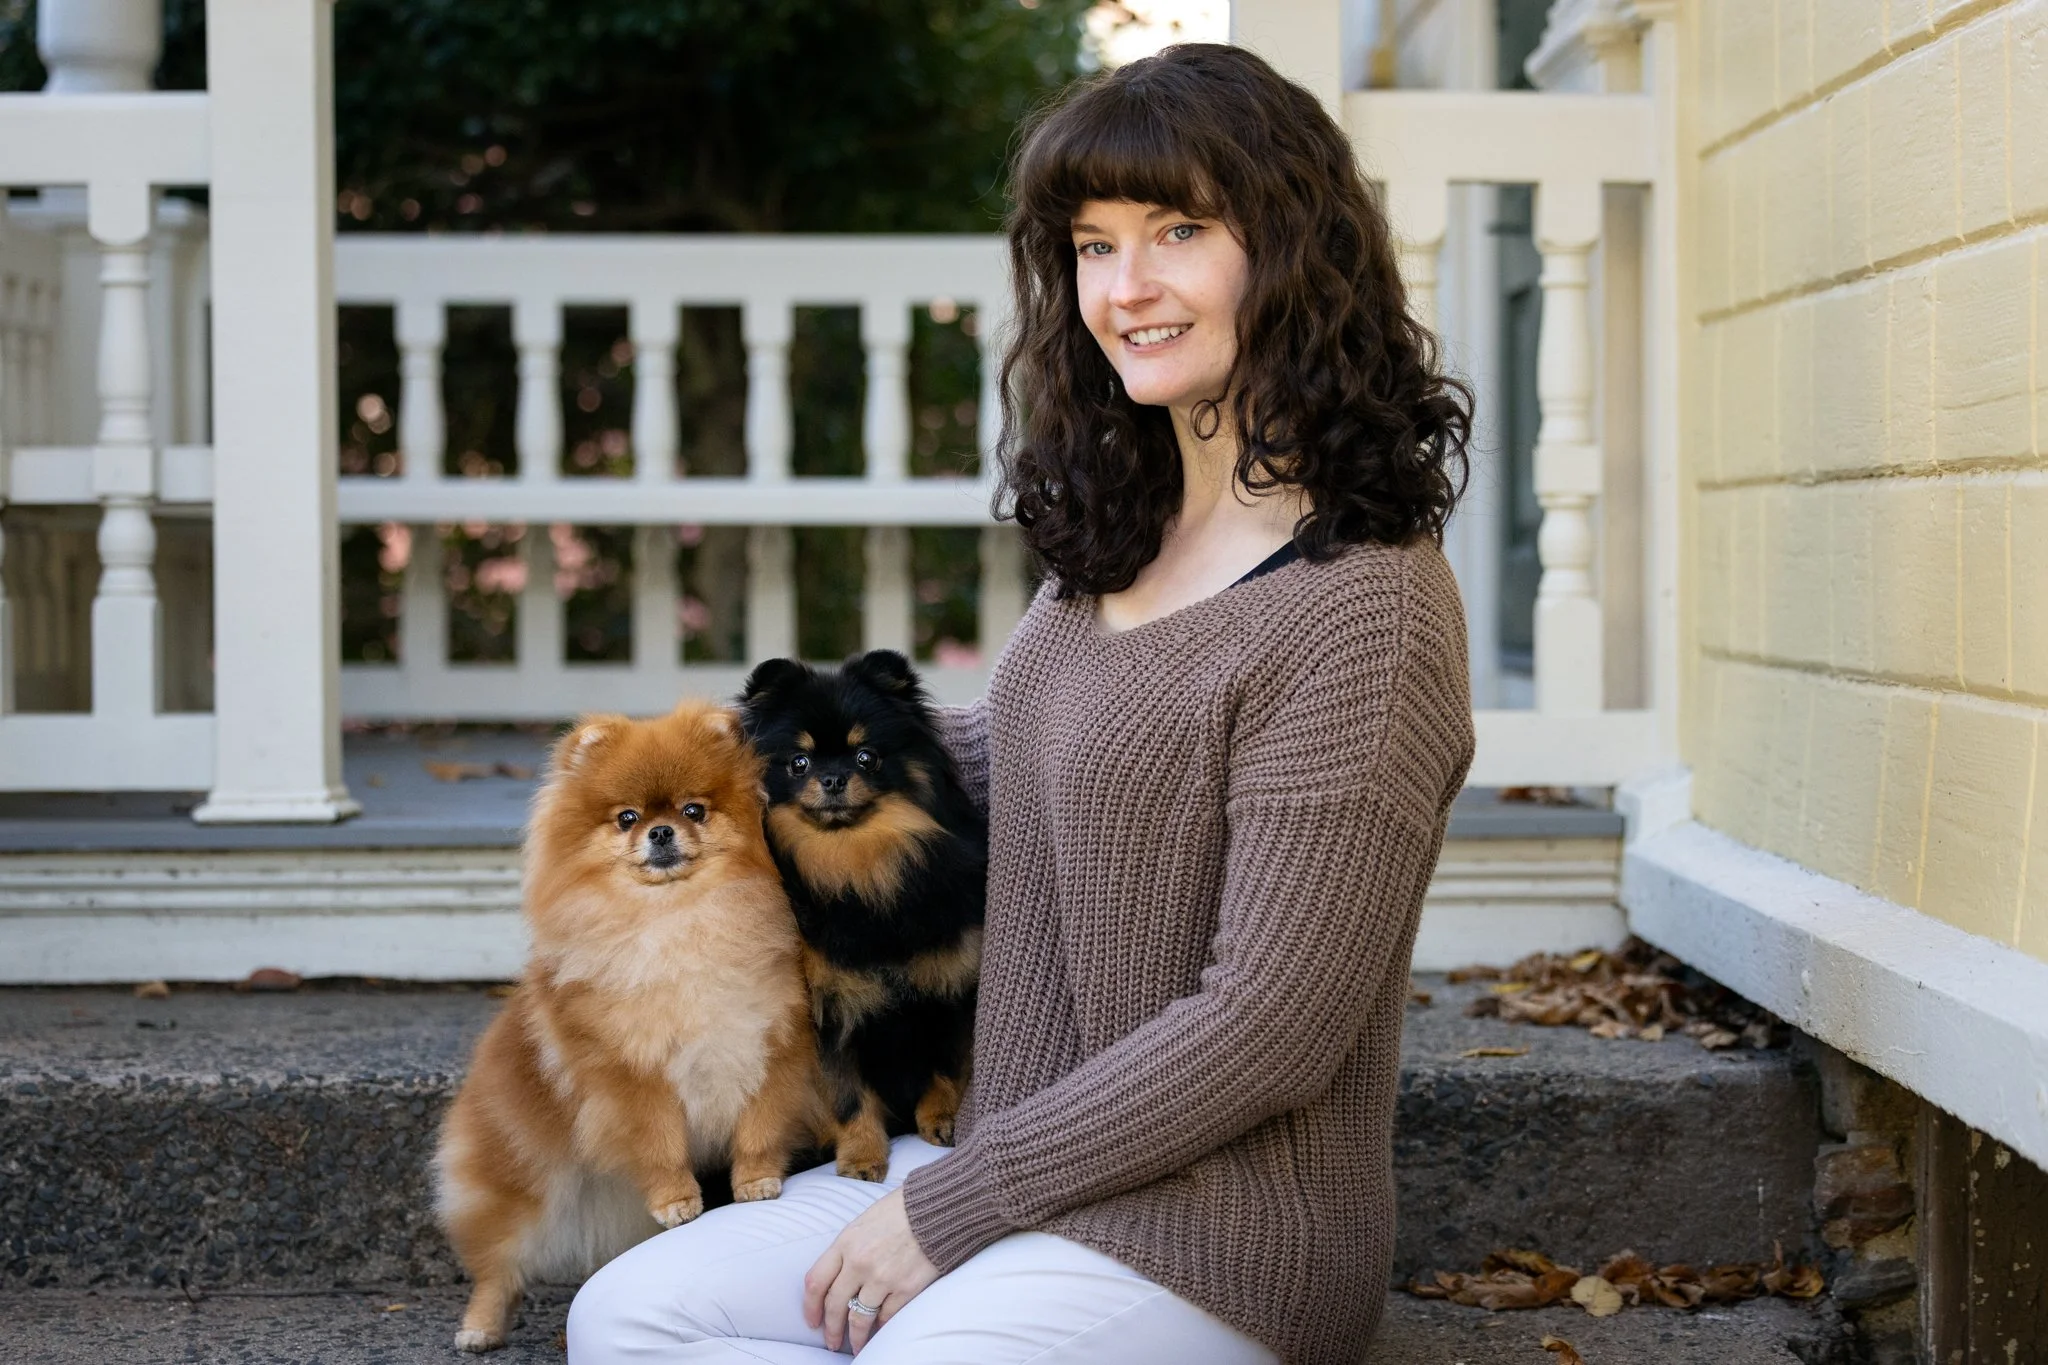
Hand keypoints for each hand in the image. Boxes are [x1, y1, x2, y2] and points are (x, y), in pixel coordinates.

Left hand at [803, 1188, 940, 1353]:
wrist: (937, 1207)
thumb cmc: (901, 1211)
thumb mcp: (864, 1223)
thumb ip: (848, 1249)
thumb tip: (838, 1278)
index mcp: (845, 1243)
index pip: (816, 1282)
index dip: (810, 1306)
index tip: (813, 1320)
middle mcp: (859, 1262)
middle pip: (835, 1305)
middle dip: (831, 1329)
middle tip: (832, 1342)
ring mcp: (882, 1277)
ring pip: (859, 1318)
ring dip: (855, 1336)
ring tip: (856, 1345)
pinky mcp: (906, 1288)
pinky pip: (886, 1317)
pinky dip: (881, 1326)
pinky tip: (879, 1330)